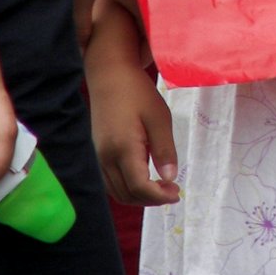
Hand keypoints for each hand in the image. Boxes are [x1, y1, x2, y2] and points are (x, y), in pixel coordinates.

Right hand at [85, 2, 178, 206]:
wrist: (109, 75)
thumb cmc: (137, 92)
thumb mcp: (159, 117)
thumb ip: (164, 149)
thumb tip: (170, 177)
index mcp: (123, 149)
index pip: (140, 187)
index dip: (159, 196)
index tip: (178, 192)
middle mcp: (106, 158)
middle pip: (127, 195)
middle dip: (151, 199)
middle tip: (172, 190)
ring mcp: (99, 157)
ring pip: (117, 192)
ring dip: (139, 196)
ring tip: (161, 186)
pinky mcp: (98, 153)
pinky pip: (110, 182)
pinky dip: (127, 187)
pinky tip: (143, 177)